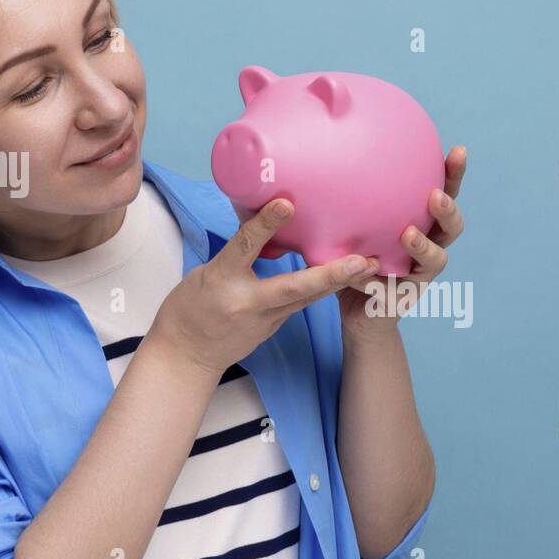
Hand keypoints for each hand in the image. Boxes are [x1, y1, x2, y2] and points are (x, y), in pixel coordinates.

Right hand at [150, 197, 378, 377]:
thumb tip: (265, 219)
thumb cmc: (191, 307)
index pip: (245, 246)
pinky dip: (324, 290)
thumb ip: (237, 251)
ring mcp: (265, 319)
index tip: (286, 203)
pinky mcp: (275, 326)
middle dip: (331, 274)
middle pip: (294, 286)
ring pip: (307, 297)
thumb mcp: (205, 272)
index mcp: (222, 279)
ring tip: (371, 266)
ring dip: (340, 282)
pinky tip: (348, 278)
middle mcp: (248, 302)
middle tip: (362, 260)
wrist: (187, 355)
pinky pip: (302, 304)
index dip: (266, 224)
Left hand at [338, 145, 466, 341]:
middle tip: (436, 195)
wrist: (359, 313)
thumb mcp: (352, 230)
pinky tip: (374, 266)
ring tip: (409, 234)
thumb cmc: (356, 263)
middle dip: (449, 207)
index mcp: (421, 224)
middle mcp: (429, 246)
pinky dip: (385, 279)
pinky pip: (404, 285)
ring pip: (438, 257)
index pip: (442, 193)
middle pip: (452, 224)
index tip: (458, 151)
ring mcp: (422, 273)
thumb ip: (350, 208)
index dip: (453, 174)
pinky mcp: (409, 296)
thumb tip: (321, 169)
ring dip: (425, 246)